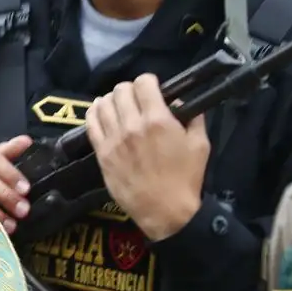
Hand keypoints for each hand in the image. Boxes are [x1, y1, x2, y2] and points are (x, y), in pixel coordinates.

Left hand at [85, 74, 208, 239]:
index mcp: (158, 120)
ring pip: (103, 104)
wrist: (165, 210)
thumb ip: (193, 118)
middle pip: (121, 91)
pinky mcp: (102, 153)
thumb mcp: (201, 144)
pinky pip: (90, 124)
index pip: (143, 83)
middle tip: (136, 97)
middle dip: (130, 89)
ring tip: (118, 103)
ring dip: (111, 99)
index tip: (152, 87)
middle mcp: (132, 126)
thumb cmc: (186, 178)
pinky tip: (99, 110)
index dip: (148, 81)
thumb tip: (181, 102)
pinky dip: (94, 112)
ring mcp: (114, 139)